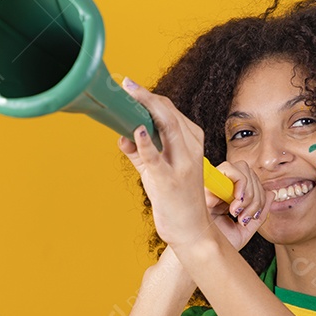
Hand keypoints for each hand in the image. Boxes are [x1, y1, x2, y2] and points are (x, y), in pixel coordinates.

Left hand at [115, 77, 217, 249]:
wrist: (192, 231)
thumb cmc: (176, 200)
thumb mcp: (157, 172)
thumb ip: (141, 154)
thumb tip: (122, 136)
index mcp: (193, 142)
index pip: (171, 110)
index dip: (150, 96)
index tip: (131, 87)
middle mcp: (191, 149)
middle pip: (169, 112)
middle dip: (146, 96)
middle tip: (126, 84)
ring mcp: (182, 164)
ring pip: (167, 126)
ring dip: (146, 108)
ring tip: (128, 96)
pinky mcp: (169, 180)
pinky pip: (155, 157)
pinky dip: (145, 143)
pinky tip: (136, 131)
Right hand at [203, 160, 272, 250]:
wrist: (204, 254)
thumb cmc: (219, 244)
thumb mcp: (244, 230)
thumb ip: (259, 213)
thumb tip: (271, 193)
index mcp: (228, 195)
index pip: (251, 179)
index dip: (260, 195)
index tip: (253, 217)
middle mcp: (220, 186)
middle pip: (248, 171)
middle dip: (256, 196)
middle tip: (245, 217)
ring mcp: (212, 182)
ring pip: (241, 168)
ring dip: (248, 192)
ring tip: (237, 213)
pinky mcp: (205, 182)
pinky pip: (228, 169)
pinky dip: (240, 183)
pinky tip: (234, 204)